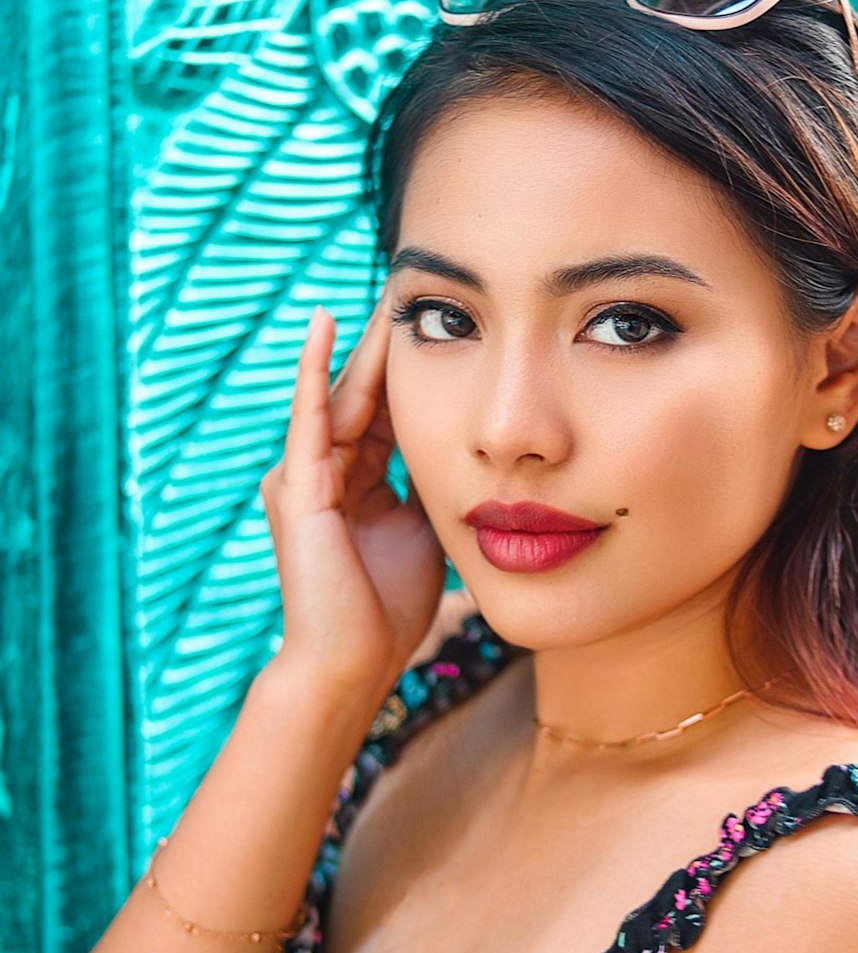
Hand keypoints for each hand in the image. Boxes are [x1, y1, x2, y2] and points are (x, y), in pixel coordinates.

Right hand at [260, 292, 446, 698]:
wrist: (351, 664)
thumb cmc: (387, 611)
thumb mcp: (424, 534)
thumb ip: (430, 491)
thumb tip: (466, 457)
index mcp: (354, 484)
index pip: (385, 413)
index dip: (411, 373)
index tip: (443, 329)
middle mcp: (322, 473)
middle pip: (362, 396)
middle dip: (387, 346)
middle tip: (412, 288)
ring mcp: (303, 477)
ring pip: (338, 397)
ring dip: (362, 347)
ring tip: (386, 296)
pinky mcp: (296, 488)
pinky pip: (309, 417)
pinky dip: (315, 370)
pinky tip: (327, 325)